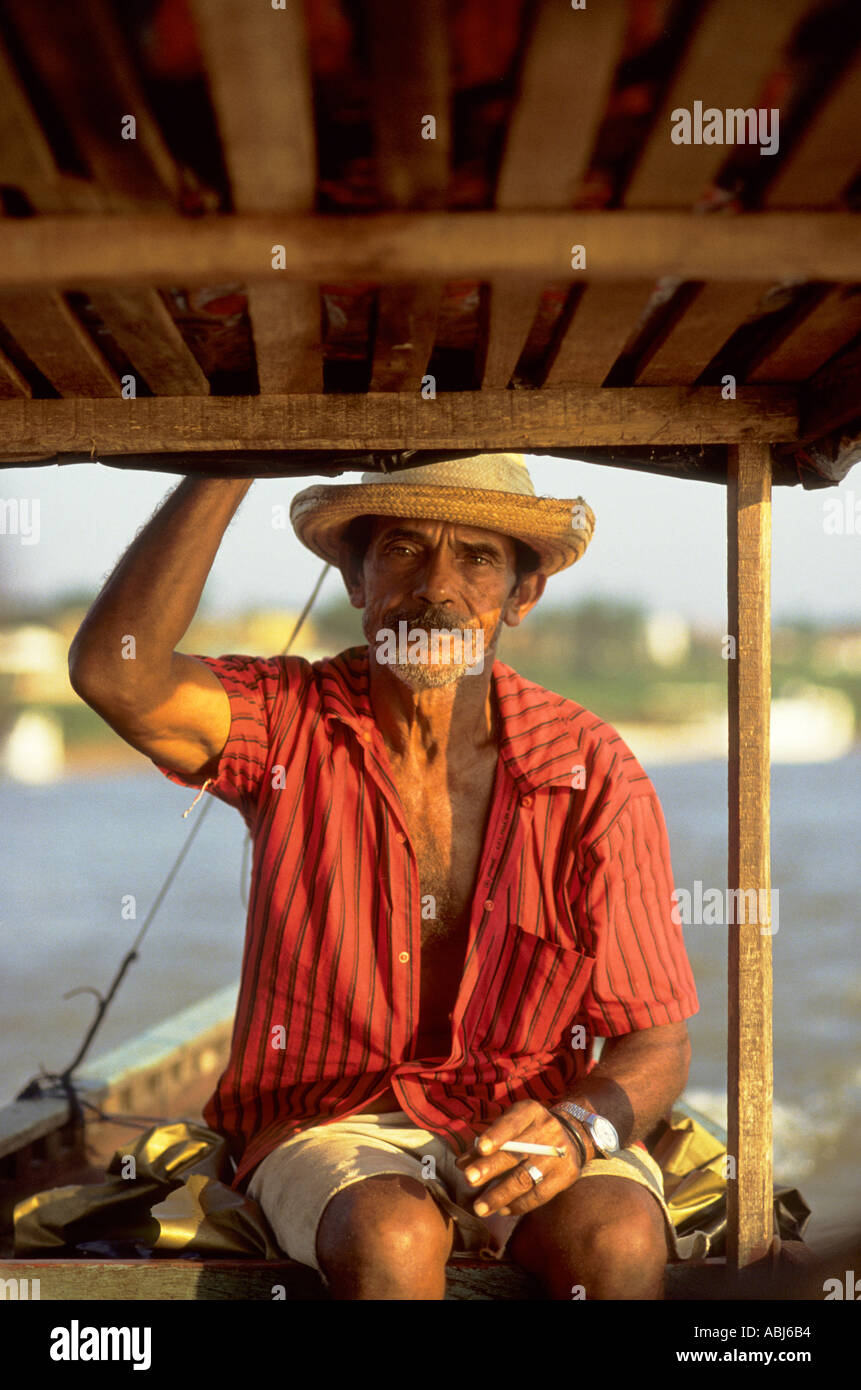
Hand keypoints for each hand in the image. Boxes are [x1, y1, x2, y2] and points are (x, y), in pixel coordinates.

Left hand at [454, 1100, 581, 1218]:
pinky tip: (502, 1210)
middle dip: (490, 1168)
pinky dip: (519, 1204)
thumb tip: (461, 1164)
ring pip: (526, 1178)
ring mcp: (558, 1154)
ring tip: (480, 1207)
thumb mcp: (511, 1125)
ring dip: (500, 1195)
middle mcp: (547, 1130)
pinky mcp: (566, 1176)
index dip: (496, 1135)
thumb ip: (486, 1143)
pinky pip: (539, 1194)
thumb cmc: (530, 1131)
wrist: (573, 1135)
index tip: (480, 1148)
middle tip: (469, 1180)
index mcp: (531, 1112)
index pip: (512, 1123)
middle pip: (516, 1153)